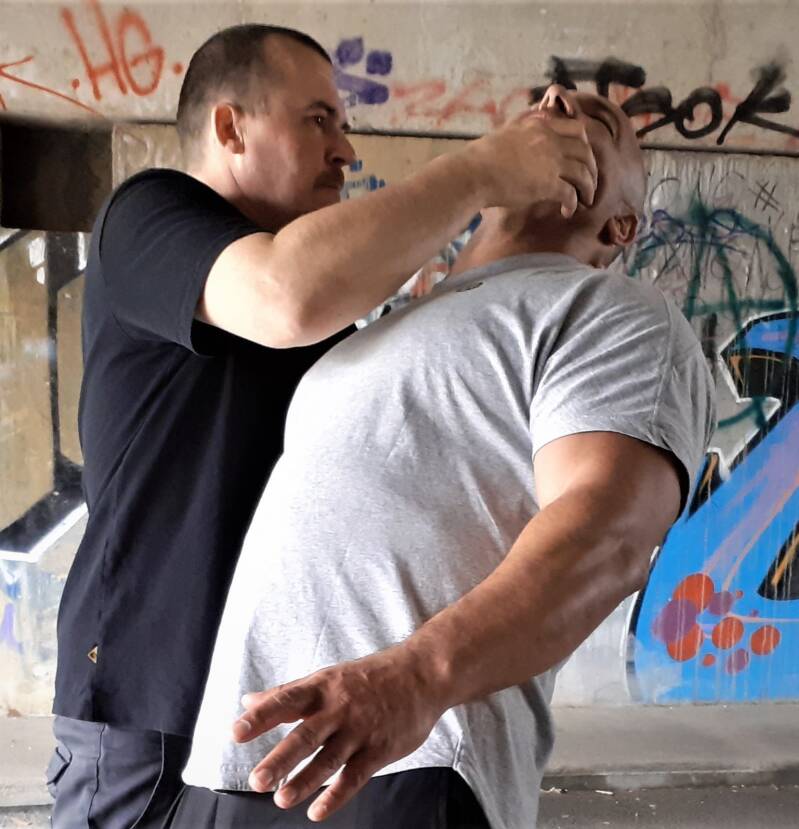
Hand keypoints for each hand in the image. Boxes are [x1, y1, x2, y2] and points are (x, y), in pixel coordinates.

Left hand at [232, 645, 445, 820]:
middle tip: (257, 779)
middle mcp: (339, 708)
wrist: (422, 674)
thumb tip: (248, 701)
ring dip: (305, 780)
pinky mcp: (381, 748)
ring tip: (281, 799)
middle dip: (281, 758)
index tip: (237, 732)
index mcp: (323, 688)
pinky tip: (317, 811)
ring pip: (329, 759)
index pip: (287, 701)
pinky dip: (336, 795)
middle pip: (306, 735)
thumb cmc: (369, 676)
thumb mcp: (327, 677)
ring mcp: (361, 729)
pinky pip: (356, 776)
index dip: (261, 716)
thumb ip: (288, 692)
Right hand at [464, 111, 597, 217]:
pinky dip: (573, 204)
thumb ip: (524, 127)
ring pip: (584, 173)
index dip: (585, 146)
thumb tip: (530, 127)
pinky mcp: (548, 184)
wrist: (472, 173)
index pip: (577, 129)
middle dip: (592, 169)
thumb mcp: (507, 131)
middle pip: (586, 151)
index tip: (583, 159)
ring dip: (588, 188)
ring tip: (585, 200)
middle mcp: (550, 140)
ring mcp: (551, 161)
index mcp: (541, 125)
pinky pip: (571, 194)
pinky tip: (567, 212)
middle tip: (589, 183)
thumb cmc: (481, 157)